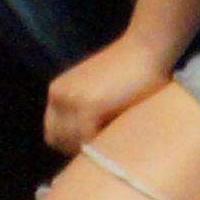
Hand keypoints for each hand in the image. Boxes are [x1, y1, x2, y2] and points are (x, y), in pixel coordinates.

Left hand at [43, 33, 176, 158]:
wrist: (147, 49)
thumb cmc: (130, 72)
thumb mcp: (97, 91)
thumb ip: (85, 111)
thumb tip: (86, 143)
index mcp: (58, 91)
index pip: (53, 132)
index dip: (73, 143)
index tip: (96, 147)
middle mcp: (58, 95)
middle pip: (57, 139)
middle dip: (80, 148)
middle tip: (106, 149)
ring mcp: (71, 100)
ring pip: (72, 142)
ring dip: (91, 148)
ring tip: (114, 144)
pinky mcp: (88, 106)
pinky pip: (87, 140)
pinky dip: (101, 145)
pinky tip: (119, 139)